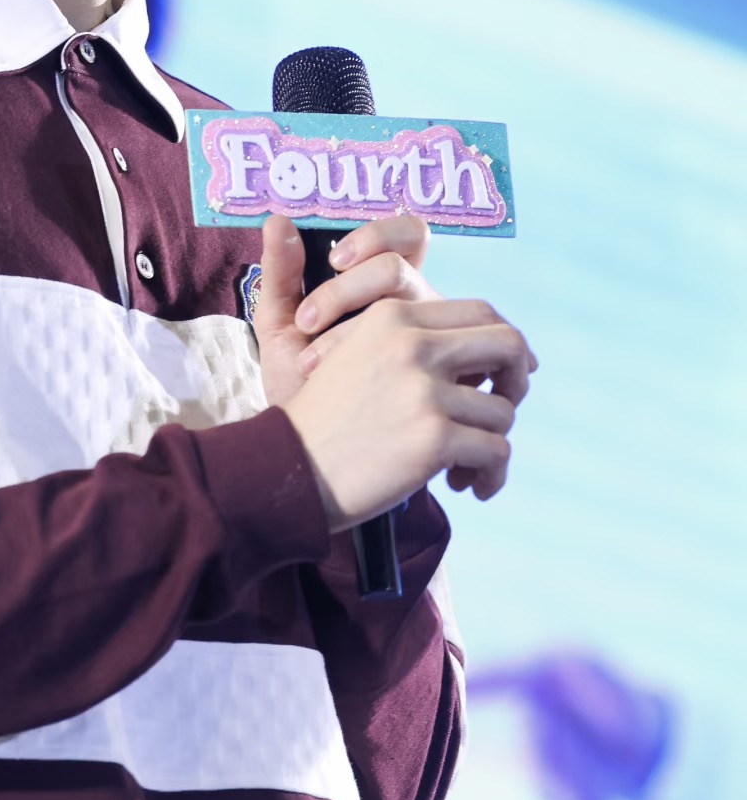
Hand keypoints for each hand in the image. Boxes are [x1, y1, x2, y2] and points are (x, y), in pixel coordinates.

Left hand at [251, 212, 436, 409]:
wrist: (310, 449)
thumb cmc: (302, 380)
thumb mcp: (283, 326)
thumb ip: (280, 274)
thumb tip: (277, 218)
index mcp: (390, 284)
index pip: (408, 235)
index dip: (377, 234)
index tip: (334, 260)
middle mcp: (420, 307)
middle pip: (403, 266)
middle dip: (346, 289)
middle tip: (306, 323)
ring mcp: (436, 343)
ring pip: (411, 308)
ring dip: (350, 331)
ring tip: (311, 367)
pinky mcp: (444, 381)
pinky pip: (423, 359)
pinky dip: (373, 366)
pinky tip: (341, 390)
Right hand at [280, 295, 536, 528]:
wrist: (283, 469)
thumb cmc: (323, 423)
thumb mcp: (357, 357)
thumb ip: (414, 345)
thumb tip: (498, 356)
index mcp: (393, 317)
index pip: (481, 312)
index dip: (501, 347)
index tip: (500, 379)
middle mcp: (413, 344)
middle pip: (509, 345)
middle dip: (517, 383)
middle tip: (498, 414)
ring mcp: (425, 390)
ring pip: (503, 412)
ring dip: (491, 444)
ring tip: (462, 466)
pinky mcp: (433, 437)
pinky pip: (496, 453)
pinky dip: (489, 476)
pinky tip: (466, 487)